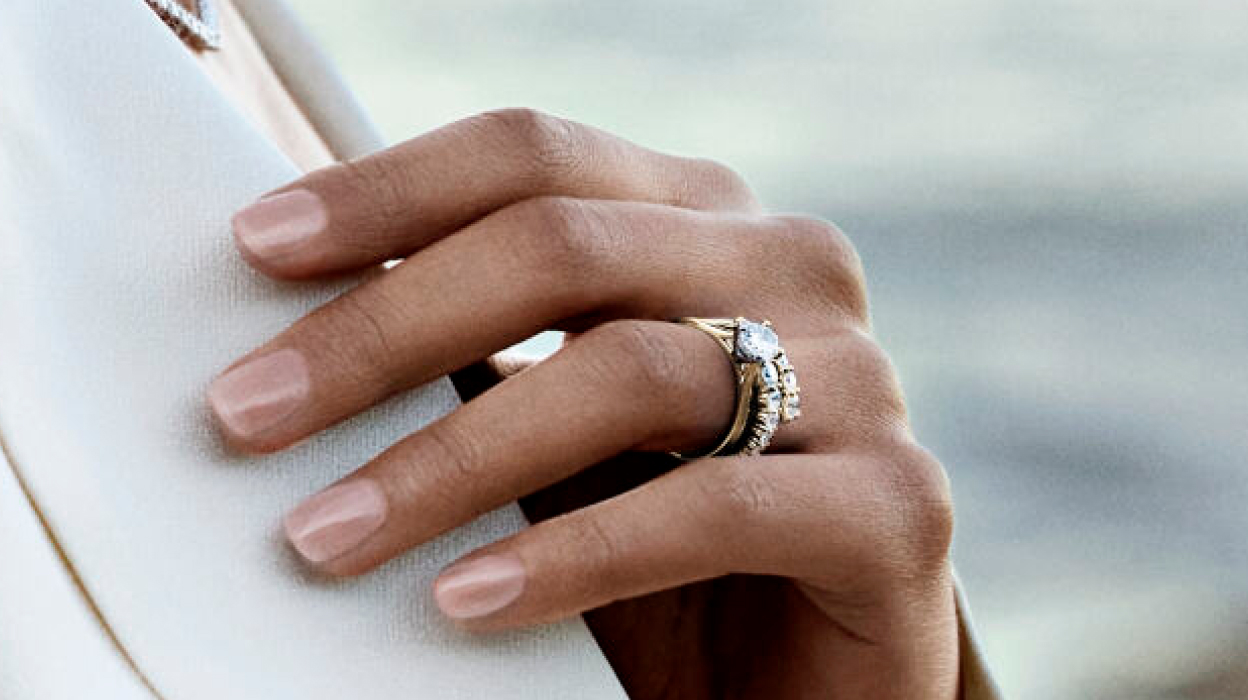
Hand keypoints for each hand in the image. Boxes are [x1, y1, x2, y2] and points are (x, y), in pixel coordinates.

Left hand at [210, 109, 958, 698]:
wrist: (796, 670)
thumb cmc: (654, 534)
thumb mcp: (551, 426)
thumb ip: (473, 357)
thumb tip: (296, 323)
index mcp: (703, 220)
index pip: (535, 155)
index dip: (389, 190)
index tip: (257, 247)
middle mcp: (790, 266)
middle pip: (565, 245)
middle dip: (386, 331)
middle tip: (248, 413)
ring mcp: (857, 378)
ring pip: (628, 372)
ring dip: (453, 461)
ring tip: (328, 535)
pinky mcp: (897, 505)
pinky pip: (713, 507)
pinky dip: (577, 557)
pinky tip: (467, 601)